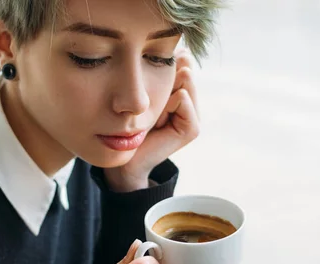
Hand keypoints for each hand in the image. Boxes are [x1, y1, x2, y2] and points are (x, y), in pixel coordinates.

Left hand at [104, 48, 199, 191]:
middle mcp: (190, 101)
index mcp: (180, 89)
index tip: (144, 89)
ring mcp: (194, 115)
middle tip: (149, 104)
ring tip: (152, 115)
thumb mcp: (146, 90)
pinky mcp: (193, 128)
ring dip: (163, 94)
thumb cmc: (128, 122)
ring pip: (184, 80)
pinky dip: (167, 104)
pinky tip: (158, 121)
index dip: (160, 68)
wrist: (125, 156)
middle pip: (183, 67)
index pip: (180, 60)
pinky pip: (183, 98)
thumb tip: (184, 50)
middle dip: (163, 79)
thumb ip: (163, 72)